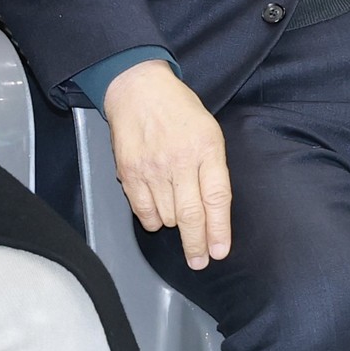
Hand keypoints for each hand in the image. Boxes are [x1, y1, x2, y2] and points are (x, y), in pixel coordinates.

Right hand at [106, 60, 232, 266]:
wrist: (138, 90)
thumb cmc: (179, 110)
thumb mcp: (209, 132)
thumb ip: (213, 168)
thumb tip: (214, 210)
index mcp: (206, 149)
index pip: (216, 199)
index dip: (219, 230)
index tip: (220, 251)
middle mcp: (180, 161)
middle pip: (190, 216)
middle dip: (196, 245)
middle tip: (199, 261)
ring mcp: (152, 169)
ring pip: (167, 218)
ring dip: (175, 225)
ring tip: (178, 217)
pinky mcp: (129, 174)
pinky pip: (144, 212)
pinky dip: (153, 219)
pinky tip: (159, 213)